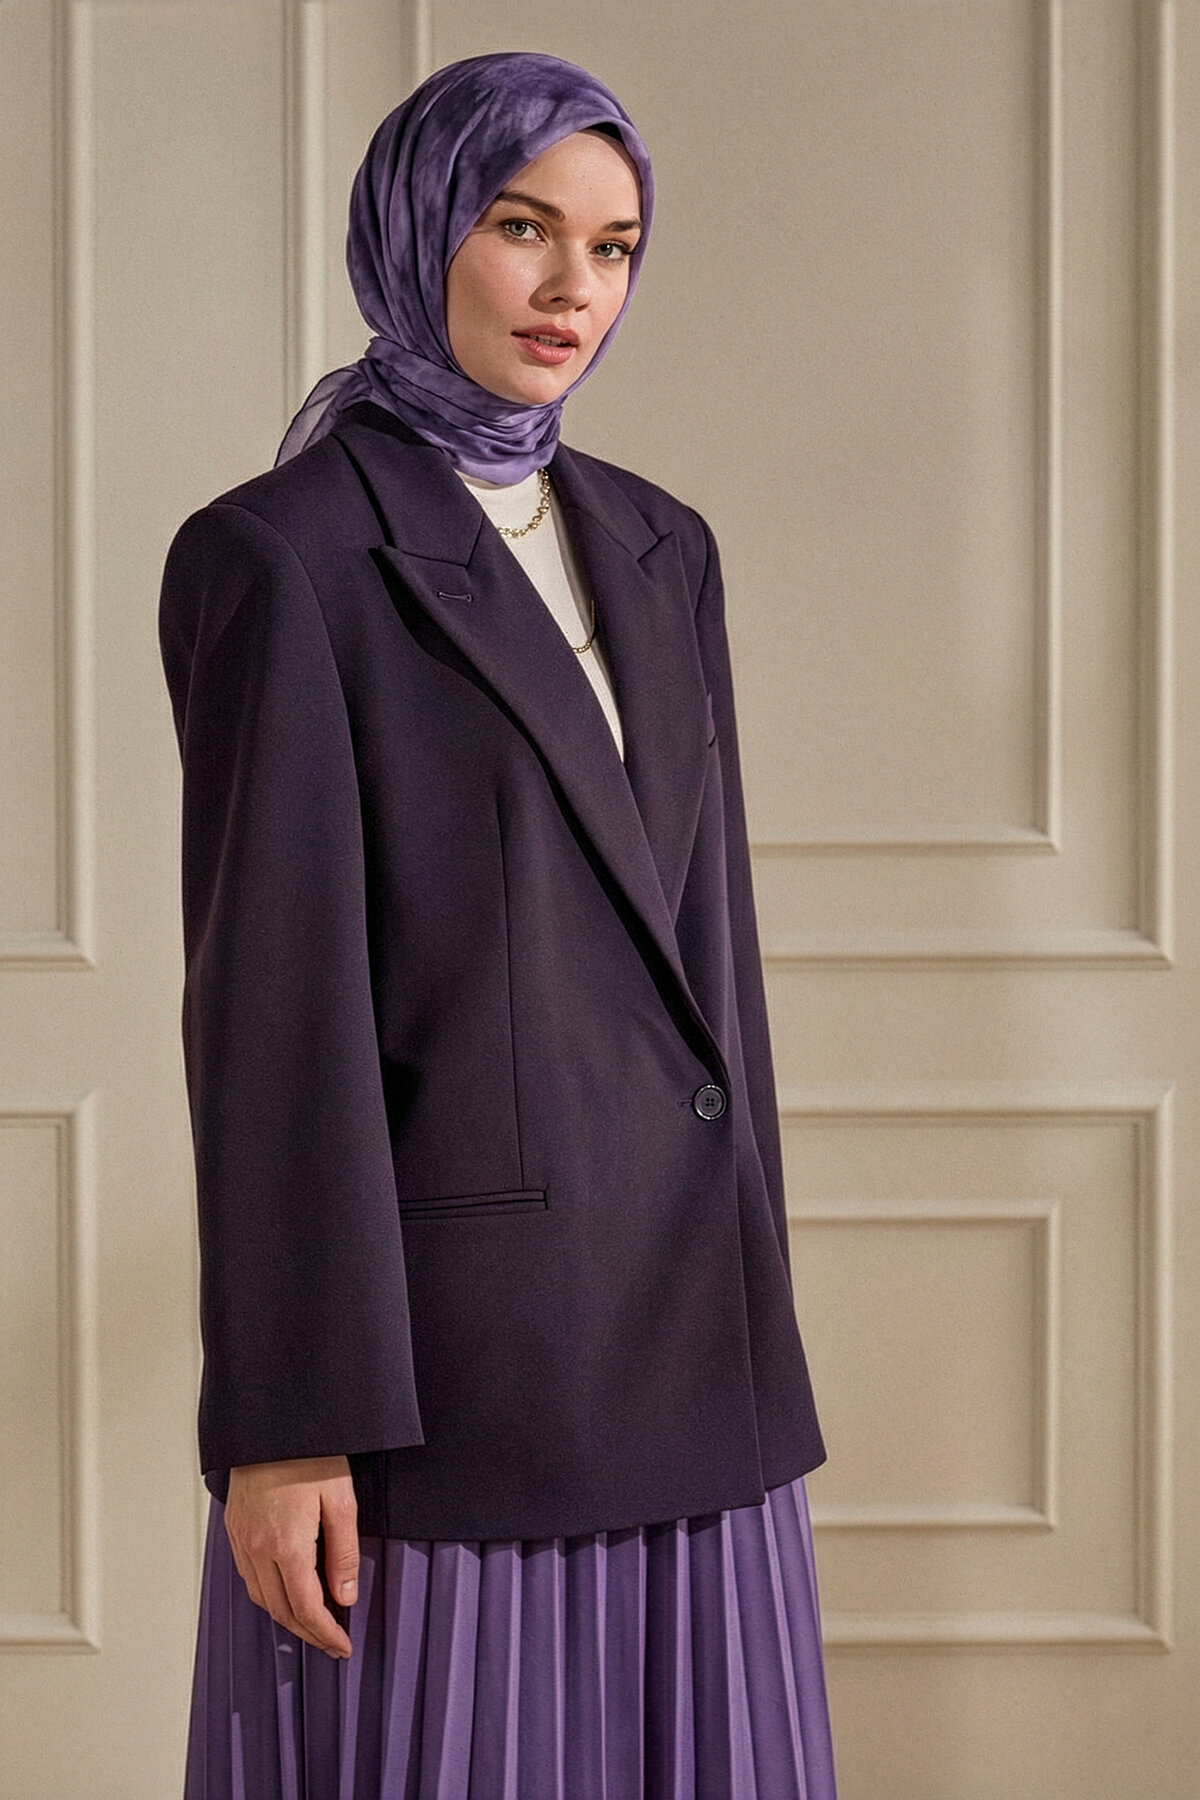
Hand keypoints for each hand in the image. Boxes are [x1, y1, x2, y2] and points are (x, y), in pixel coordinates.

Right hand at [224, 1455, 357, 1657]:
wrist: (274, 1423)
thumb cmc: (310, 1454)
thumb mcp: (341, 1501)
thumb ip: (343, 1553)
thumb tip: (344, 1597)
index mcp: (287, 1545)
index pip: (306, 1609)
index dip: (325, 1634)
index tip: (342, 1646)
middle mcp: (258, 1549)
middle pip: (281, 1611)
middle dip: (307, 1633)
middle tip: (330, 1642)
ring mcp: (242, 1540)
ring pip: (261, 1597)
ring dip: (286, 1617)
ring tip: (312, 1623)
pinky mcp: (235, 1530)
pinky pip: (248, 1576)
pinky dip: (267, 1594)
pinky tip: (285, 1591)